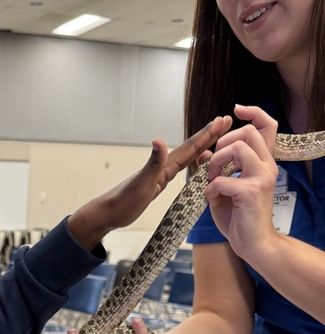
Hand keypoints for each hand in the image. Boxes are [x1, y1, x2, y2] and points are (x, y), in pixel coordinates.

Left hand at [66, 114, 231, 249]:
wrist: (107, 213)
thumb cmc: (123, 202)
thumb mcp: (141, 184)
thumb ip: (152, 164)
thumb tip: (159, 141)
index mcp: (163, 166)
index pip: (189, 147)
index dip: (207, 134)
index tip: (222, 120)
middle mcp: (163, 167)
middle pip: (191, 148)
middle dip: (209, 135)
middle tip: (226, 121)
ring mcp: (161, 175)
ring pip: (188, 157)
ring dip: (203, 146)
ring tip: (218, 137)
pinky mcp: (158, 184)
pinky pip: (181, 169)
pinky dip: (192, 163)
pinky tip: (195, 163)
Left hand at [204, 105, 278, 262]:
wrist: (253, 245)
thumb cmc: (239, 218)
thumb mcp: (223, 189)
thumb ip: (215, 170)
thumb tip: (202, 153)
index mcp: (263, 163)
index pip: (266, 126)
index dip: (252, 112)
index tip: (233, 112)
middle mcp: (266, 166)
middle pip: (248, 132)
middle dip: (223, 143)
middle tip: (213, 164)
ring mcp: (261, 178)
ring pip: (238, 148)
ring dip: (216, 162)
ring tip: (211, 180)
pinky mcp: (251, 192)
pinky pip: (222, 180)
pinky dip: (211, 189)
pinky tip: (213, 200)